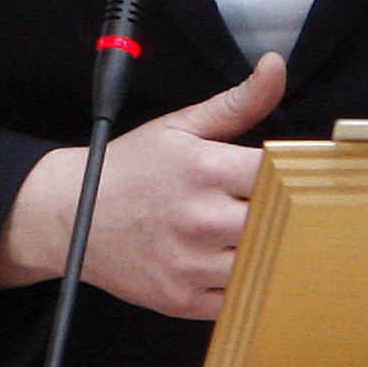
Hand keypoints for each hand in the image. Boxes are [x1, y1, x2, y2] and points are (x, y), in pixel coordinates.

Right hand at [0, 54, 281, 317]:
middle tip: (288, 211)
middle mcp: (202, 218)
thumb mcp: (182, 126)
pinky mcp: (182, 299)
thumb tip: (275, 67)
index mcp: (206, 169)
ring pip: (265, 263)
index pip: (282, 174)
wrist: (71, 215)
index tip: (296, 177)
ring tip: (268, 238)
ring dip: (273, 251)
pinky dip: (249, 286)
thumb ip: (238, 101)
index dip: (295, 175)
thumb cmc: (131, 169)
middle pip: (280, 222)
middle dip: (287, 215)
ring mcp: (192, 264)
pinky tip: (244, 266)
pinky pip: (239, 299)